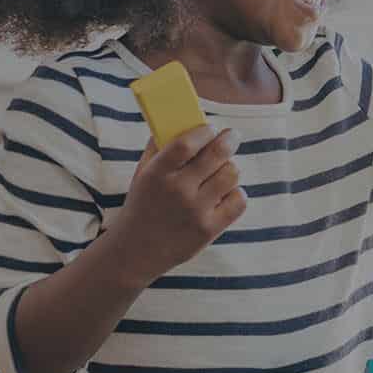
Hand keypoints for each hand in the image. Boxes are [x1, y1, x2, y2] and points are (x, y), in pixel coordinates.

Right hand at [106, 125, 246, 285]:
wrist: (133, 252)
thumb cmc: (143, 205)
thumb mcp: (142, 175)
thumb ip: (159, 148)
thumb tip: (181, 120)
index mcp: (157, 174)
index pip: (187, 143)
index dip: (205, 131)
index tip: (212, 128)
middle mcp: (177, 191)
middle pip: (217, 154)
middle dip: (229, 140)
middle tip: (232, 137)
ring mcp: (195, 211)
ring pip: (231, 174)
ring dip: (230, 168)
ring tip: (224, 169)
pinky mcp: (209, 229)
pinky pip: (238, 200)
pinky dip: (236, 193)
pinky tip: (226, 193)